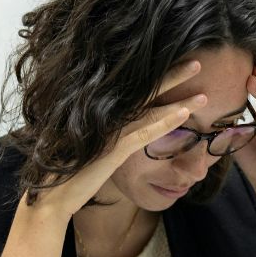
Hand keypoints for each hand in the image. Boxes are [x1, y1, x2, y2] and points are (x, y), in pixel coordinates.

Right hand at [24, 60, 208, 220]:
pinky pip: (145, 133)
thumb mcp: (90, 147)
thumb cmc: (70, 171)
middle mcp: (106, 116)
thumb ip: (105, 134)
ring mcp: (110, 131)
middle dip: (173, 76)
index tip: (178, 65)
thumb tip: (119, 128)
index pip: (136, 90)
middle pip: (145, 91)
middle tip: (197, 62)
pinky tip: (185, 115)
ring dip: (179, 101)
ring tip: (204, 94)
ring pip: (151, 110)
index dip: (158, 77)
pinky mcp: (113, 150)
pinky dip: (166, 122)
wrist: (51, 194)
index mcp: (102, 114)